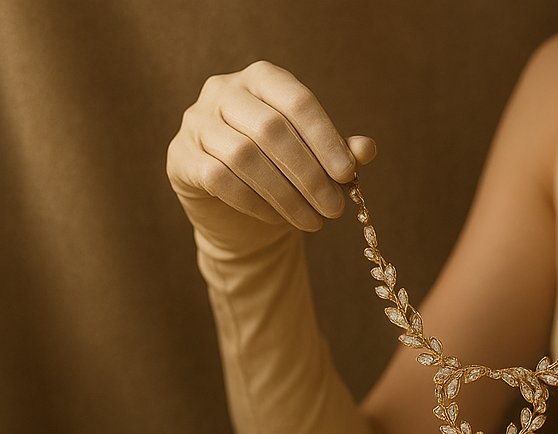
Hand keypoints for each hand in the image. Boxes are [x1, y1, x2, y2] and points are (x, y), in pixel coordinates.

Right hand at [167, 61, 375, 249]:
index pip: (297, 101)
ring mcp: (197, 121)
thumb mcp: (316, 162)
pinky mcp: (181, 157)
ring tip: (314, 222)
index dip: (325, 139)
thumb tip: (367, 149)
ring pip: (244, 156)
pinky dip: (255, 202)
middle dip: (309, 175)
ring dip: (285, 194)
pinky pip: (219, 179)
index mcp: (262, 79)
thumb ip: (340, 152)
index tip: (348, 175)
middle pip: (271, 129)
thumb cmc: (282, 173)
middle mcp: (224, 91)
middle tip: (334, 209)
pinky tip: (278, 220)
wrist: (236, 209)